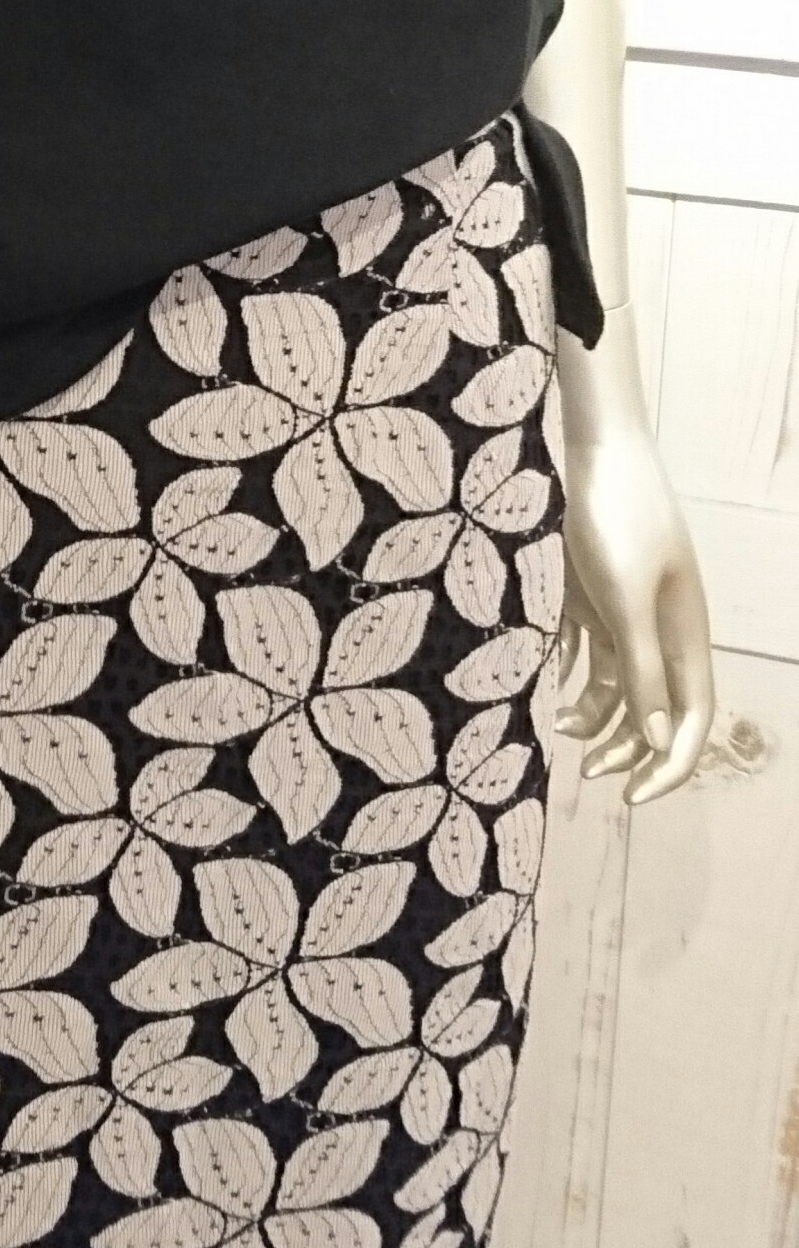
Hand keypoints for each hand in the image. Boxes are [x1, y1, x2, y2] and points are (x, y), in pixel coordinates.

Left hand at [554, 355, 715, 805]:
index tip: (632, 797)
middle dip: (630, 749)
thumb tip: (654, 741)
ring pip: (624, 684)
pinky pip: (595, 652)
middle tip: (591, 776)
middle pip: (658, 708)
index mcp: (683, 635)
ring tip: (562, 733)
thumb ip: (640, 670)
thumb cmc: (617, 521)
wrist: (595, 449)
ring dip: (600, 717)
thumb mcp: (625, 601)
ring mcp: (629, 610)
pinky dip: (579, 678)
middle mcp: (662, 629)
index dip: (669, 764)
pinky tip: (555, 694)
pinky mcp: (595, 594)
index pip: (691, 717)